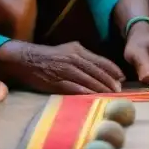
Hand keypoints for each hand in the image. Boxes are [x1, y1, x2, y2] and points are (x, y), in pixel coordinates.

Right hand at [0, 41, 124, 94]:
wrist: (25, 60)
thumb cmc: (49, 57)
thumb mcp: (68, 50)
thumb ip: (84, 58)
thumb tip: (102, 68)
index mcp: (78, 50)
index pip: (101, 61)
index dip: (113, 70)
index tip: (122, 78)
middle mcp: (73, 58)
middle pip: (97, 71)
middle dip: (110, 82)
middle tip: (120, 90)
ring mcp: (65, 70)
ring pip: (88, 80)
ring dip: (101, 89)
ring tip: (111, 96)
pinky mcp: (56, 81)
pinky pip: (75, 88)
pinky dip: (86, 93)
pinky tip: (94, 98)